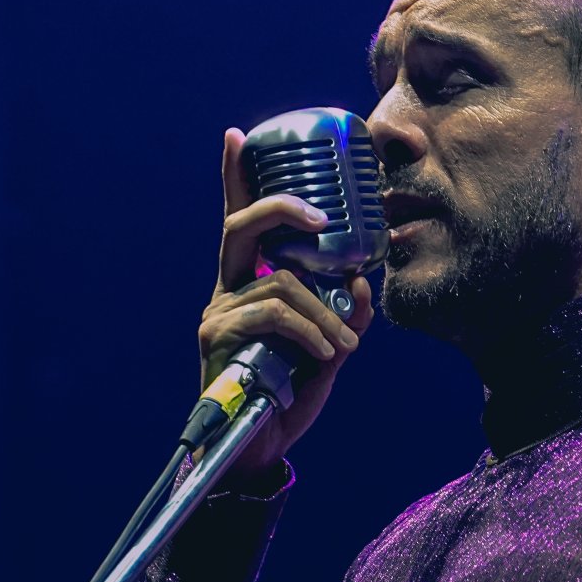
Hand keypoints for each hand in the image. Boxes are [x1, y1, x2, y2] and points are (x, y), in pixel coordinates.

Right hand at [199, 127, 374, 480]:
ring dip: (322, 311)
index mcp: (250, 283)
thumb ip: (346, 315)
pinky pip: (274, 313)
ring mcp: (218, 311)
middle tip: (318, 216)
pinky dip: (309, 329)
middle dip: (281, 209)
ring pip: (279, 282)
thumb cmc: (291, 392)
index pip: (241, 222)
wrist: (262, 445)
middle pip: (242, 228)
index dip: (235, 178)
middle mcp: (227, 289)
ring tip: (342, 345)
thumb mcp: (330, 349)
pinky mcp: (217, 336)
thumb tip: (364, 283)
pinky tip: (325, 352)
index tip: (234, 136)